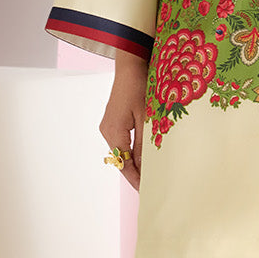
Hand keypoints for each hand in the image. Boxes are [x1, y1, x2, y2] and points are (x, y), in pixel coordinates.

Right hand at [100, 51, 148, 191]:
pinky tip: (142, 156)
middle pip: (121, 160)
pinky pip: (121, 142)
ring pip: (121, 152)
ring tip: (149, 174)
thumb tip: (144, 168)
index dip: (135, 180)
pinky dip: (131, 151)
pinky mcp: (112, 121)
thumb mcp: (146, 118)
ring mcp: (108, 126)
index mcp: (114, 132)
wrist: (131, 65)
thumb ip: (144, 145)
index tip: (146, 192)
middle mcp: (107, 131)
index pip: (124, 164)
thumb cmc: (140, 87)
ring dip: (133, 163)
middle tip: (151, 187)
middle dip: (135, 174)